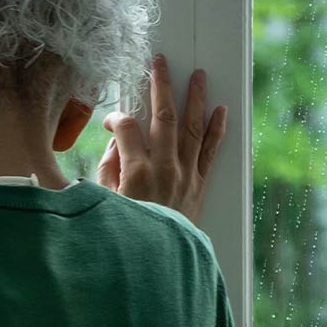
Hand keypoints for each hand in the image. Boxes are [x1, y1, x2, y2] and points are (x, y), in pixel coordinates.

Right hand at [96, 52, 227, 223]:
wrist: (153, 264)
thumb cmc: (124, 233)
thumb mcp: (105, 201)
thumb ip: (108, 168)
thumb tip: (116, 142)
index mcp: (135, 172)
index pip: (127, 128)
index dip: (116, 119)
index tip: (110, 123)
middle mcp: (164, 168)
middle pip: (165, 116)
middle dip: (162, 84)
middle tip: (161, 61)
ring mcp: (185, 176)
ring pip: (193, 127)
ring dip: (196, 98)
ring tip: (199, 75)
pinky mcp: (199, 186)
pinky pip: (211, 153)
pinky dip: (217, 130)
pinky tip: (221, 111)